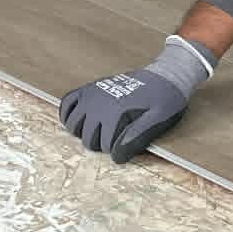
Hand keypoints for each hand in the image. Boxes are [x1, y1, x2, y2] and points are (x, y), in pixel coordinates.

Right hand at [59, 67, 188, 161]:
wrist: (165, 75)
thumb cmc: (165, 99)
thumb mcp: (159, 118)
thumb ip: (137, 136)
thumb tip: (116, 156)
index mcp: (116, 112)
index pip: (105, 146)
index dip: (116, 150)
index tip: (127, 143)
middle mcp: (99, 103)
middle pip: (87, 139)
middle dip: (100, 143)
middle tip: (116, 138)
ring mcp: (92, 94)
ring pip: (73, 125)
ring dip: (84, 132)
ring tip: (101, 131)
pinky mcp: (89, 88)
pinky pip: (67, 103)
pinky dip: (68, 114)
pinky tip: (81, 120)